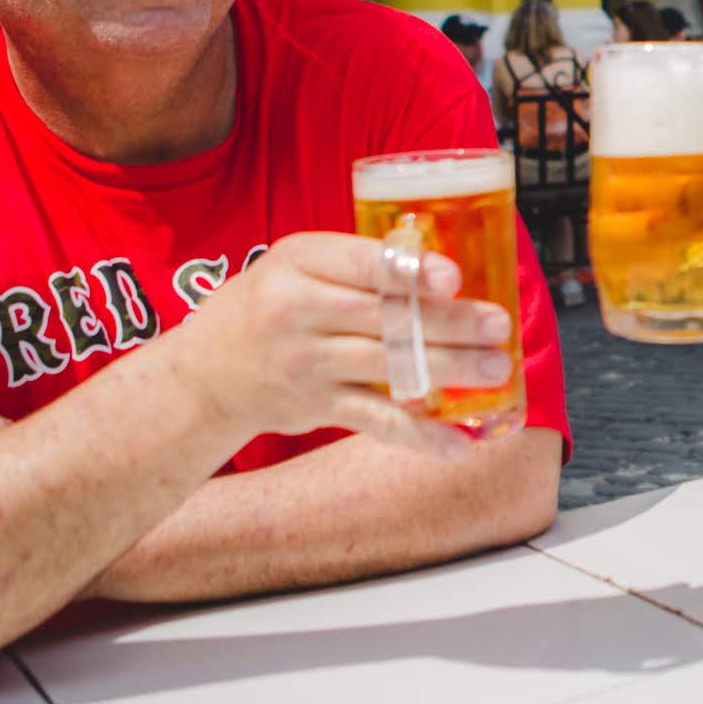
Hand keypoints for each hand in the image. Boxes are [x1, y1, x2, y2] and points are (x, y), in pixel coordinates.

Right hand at [171, 231, 513, 455]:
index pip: (361, 263)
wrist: (204, 375)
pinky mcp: (316, 406)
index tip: (454, 278)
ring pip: (388, 366)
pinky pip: (375, 420)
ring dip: (448, 370)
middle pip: (386, 316)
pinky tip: (457, 443)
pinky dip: (418, 435)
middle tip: (498, 325)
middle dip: (449, 323)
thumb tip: (442, 270)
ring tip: (495, 369)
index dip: (410, 272)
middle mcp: (298, 310)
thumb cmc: (268, 305)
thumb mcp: (296, 265)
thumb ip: (357, 264)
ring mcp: (307, 362)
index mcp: (299, 260)